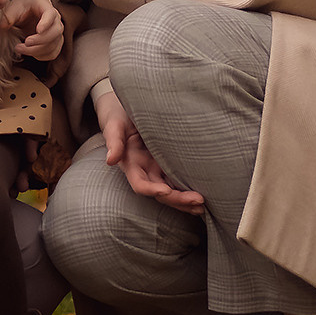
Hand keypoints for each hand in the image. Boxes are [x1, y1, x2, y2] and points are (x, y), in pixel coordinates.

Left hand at [6, 0, 63, 60]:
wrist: (23, 18)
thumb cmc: (19, 10)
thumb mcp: (12, 8)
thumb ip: (8, 16)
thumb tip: (4, 26)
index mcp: (45, 5)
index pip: (51, 14)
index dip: (46, 23)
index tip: (38, 30)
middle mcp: (55, 18)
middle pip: (56, 31)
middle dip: (41, 39)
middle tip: (26, 42)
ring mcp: (56, 32)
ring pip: (53, 44)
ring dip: (37, 50)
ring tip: (19, 48)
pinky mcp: (55, 44)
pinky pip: (52, 53)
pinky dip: (40, 56)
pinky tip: (28, 52)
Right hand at [95, 90, 205, 213]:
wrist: (126, 110)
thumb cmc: (119, 117)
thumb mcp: (114, 126)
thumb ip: (114, 142)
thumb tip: (111, 160)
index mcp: (131, 164)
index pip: (140, 184)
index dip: (152, 189)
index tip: (166, 191)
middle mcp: (145, 171)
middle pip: (161, 192)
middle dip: (177, 199)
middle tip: (198, 201)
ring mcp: (158, 168)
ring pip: (172, 190)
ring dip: (186, 200)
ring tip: (203, 205)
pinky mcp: (169, 162)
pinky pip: (179, 179)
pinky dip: (189, 188)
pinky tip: (205, 195)